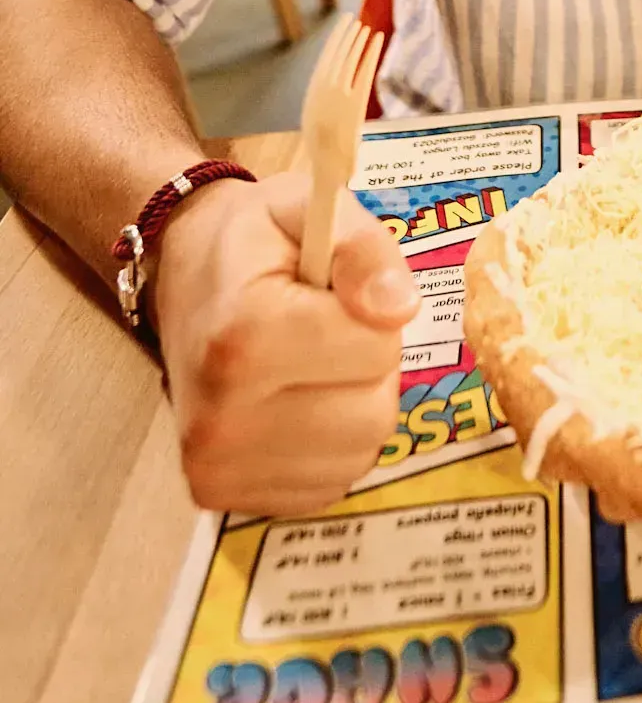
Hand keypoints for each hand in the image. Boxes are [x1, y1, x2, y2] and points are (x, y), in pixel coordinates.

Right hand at [154, 171, 418, 514]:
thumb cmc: (254, 243)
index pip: (376, 348)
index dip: (370, 314)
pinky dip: (330, 447)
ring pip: (358, 455)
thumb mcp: (307, 207)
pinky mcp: (221, 495)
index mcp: (244, 335)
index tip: (329, 294)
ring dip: (354, 409)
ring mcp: (216, 465)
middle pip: (373, 414)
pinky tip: (295, 405)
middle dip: (369, 368)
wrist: (182, 276)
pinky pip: (328, 484)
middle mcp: (221, 416)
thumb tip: (399, 310)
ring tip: (310, 367)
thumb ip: (362, 248)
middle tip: (326, 334)